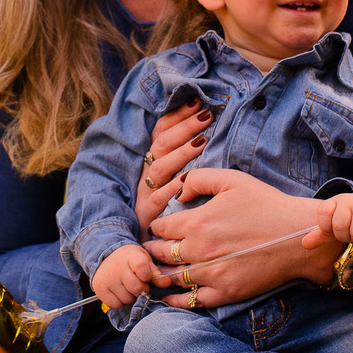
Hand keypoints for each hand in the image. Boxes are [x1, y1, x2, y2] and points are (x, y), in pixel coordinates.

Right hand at [92, 244, 156, 308]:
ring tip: (127, 286)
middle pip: (136, 288)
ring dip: (131, 296)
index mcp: (131, 255)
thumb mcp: (145, 261)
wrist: (106, 256)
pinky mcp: (99, 288)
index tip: (145, 275)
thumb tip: (166, 283)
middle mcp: (116, 266)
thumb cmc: (130, 260)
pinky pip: (116, 304)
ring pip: (127, 299)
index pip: (142, 268)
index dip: (147, 276)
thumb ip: (156, 273)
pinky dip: (120, 301)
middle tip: (138, 283)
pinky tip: (119, 291)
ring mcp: (106, 278)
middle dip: (141, 289)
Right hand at [134, 98, 212, 238]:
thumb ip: (188, 160)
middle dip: (183, 127)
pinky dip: (171, 189)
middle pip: (160, 144)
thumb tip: (207, 131)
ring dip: (180, 153)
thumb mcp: (181, 183)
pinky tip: (185, 181)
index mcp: (153, 164)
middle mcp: (147, 175)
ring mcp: (145, 194)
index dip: (177, 116)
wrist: (149, 251)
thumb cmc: (178, 215)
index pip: (161, 131)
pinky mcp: (146, 215)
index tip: (197, 101)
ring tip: (201, 141)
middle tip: (206, 115)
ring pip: (159, 167)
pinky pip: (157, 199)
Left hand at [145, 169, 344, 307]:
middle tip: (150, 250)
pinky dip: (175, 300)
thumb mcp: (232, 180)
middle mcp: (199, 250)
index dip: (156, 228)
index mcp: (197, 222)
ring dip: (159, 274)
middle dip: (153, 250)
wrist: (298, 236)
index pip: (160, 229)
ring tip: (155, 271)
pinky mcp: (225, 292)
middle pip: (161, 254)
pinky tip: (168, 296)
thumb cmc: (267, 204)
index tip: (157, 229)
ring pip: (171, 278)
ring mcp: (211, 274)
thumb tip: (177, 191)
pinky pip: (190, 301)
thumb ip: (198, 179)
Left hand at [303, 193, 352, 248]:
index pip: (323, 214)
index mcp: (335, 201)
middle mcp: (350, 200)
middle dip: (345, 236)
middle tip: (351, 232)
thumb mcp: (334, 225)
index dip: (327, 227)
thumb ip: (319, 234)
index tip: (334, 228)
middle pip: (339, 227)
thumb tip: (304, 244)